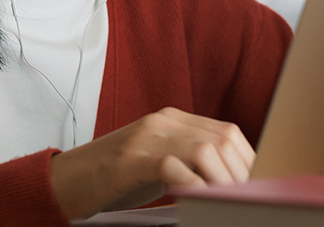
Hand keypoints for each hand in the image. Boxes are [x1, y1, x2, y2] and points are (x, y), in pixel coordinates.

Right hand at [48, 107, 254, 218]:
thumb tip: (232, 182)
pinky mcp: (128, 160)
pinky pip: (172, 166)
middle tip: (248, 200)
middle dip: (242, 174)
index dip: (249, 160)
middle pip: (222, 140)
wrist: (63, 182)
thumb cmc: (114, 181)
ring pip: (203, 150)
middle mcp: (162, 122)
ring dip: (222, 182)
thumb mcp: (159, 166)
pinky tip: (197, 200)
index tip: (260, 185)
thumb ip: (191, 164)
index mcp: (173, 120)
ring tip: (227, 203)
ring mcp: (145, 137)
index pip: (227, 133)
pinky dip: (192, 185)